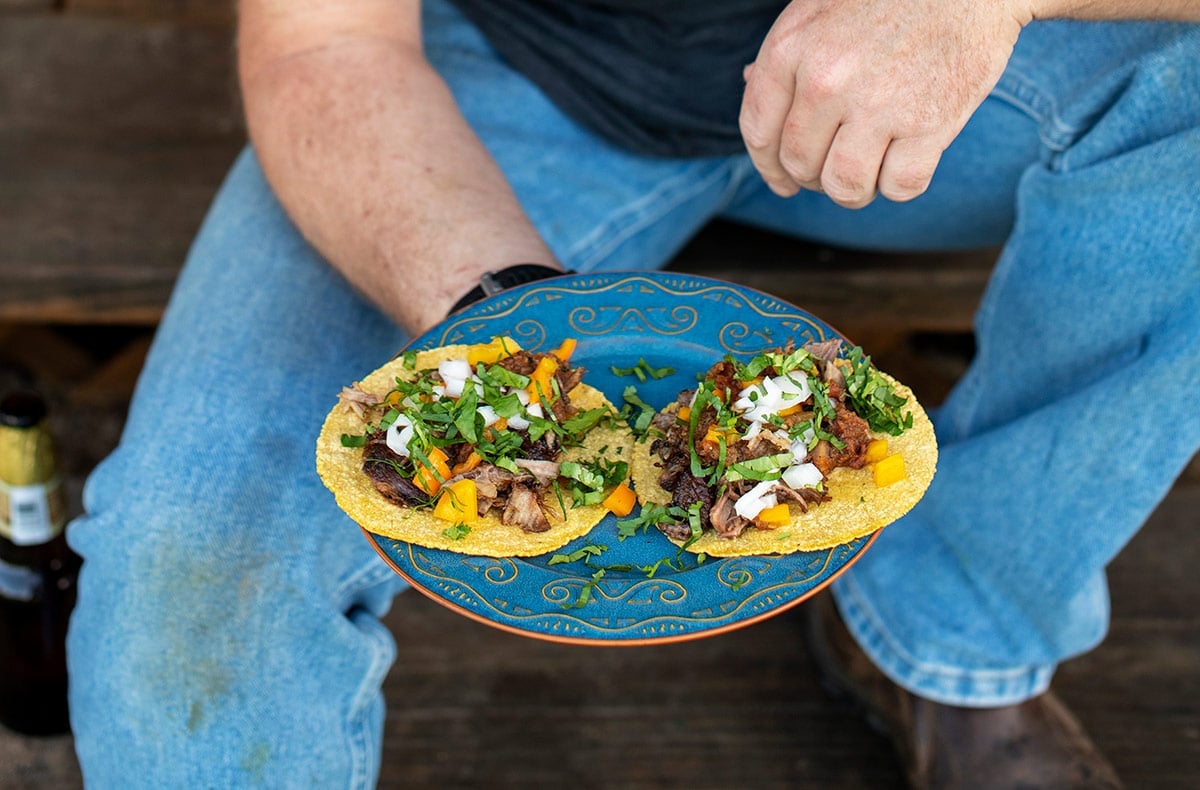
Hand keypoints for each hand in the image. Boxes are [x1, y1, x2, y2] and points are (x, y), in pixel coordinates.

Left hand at [740, 0, 1030, 207]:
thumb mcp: (819, 7)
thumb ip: (787, 52)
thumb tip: (750, 84)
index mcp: (790, 49)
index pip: (759, 134)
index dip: (770, 168)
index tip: (784, 182)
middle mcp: (826, 81)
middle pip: (800, 165)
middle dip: (815, 177)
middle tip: (839, 165)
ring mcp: (877, 104)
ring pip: (844, 187)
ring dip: (856, 190)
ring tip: (870, 171)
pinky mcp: (928, 124)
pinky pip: (900, 187)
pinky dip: (901, 184)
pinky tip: (907, 159)